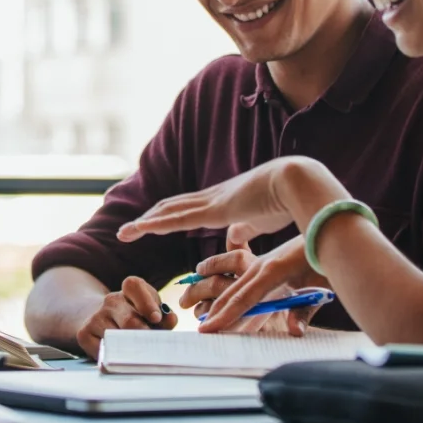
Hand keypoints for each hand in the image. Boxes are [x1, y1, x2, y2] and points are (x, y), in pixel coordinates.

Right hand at [75, 276, 176, 359]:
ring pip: (117, 339)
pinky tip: (121, 356)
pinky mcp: (84, 334)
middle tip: (152, 346)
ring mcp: (96, 317)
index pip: (134, 286)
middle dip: (143, 336)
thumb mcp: (150, 311)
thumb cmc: (134, 316)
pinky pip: (104, 351)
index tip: (156, 318)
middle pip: (129, 320)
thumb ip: (164, 316)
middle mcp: (111, 300)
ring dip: (130, 349)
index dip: (147, 303)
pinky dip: (115, 357)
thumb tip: (171, 320)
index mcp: (129, 289)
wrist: (98, 318)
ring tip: (138, 352)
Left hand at [117, 156, 347, 244]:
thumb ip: (244, 230)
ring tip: (124, 232)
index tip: (151, 224)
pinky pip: (178, 218)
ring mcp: (212, 202)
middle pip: (172, 207)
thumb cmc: (287, 201)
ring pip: (169, 212)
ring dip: (145, 222)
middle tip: (128, 230)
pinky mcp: (215, 210)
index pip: (189, 208)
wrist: (299, 183)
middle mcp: (213, 198)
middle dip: (150, 218)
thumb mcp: (260, 221)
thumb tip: (233, 240)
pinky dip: (156, 224)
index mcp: (224, 201)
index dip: (168, 216)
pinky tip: (140, 229)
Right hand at [186, 240, 326, 336]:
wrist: (331, 230)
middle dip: (214, 310)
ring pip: (234, 281)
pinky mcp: (267, 260)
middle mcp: (263, 265)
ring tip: (192, 303)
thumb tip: (294, 332)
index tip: (207, 329)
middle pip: (232, 291)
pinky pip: (241, 273)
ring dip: (213, 294)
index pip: (244, 299)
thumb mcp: (321, 287)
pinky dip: (225, 282)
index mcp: (273, 271)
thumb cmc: (327, 261)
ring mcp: (263, 261)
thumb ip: (305, 311)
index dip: (225, 316)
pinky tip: (214, 285)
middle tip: (198, 328)